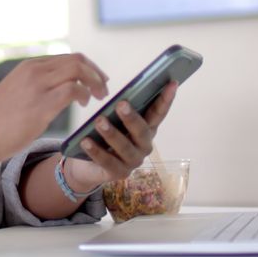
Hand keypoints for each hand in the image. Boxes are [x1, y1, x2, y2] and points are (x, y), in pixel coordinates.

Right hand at [0, 54, 108, 163]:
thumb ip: (36, 88)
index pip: (67, 58)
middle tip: (104, 89)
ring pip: (78, 70)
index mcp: (29, 67)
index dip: (87, 68)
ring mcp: (38, 85)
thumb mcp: (17, 93)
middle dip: (96, 73)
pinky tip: (84, 104)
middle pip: (77, 60)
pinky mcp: (41, 104)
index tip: (96, 81)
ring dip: (95, 82)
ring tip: (99, 97)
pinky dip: (85, 94)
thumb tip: (57, 93)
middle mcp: (34, 70)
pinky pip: (74, 89)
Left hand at [64, 81, 178, 189]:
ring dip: (112, 133)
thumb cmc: (104, 136)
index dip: (165, 99)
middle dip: (131, 117)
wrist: (86, 165)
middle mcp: (143, 146)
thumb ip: (120, 110)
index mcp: (146, 129)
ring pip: (124, 147)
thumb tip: (122, 95)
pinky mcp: (118, 173)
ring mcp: (132, 161)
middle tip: (120, 104)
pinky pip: (107, 162)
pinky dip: (96, 151)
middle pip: (142, 131)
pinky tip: (86, 141)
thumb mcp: (113, 121)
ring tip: (99, 121)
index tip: (171, 83)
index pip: (158, 113)